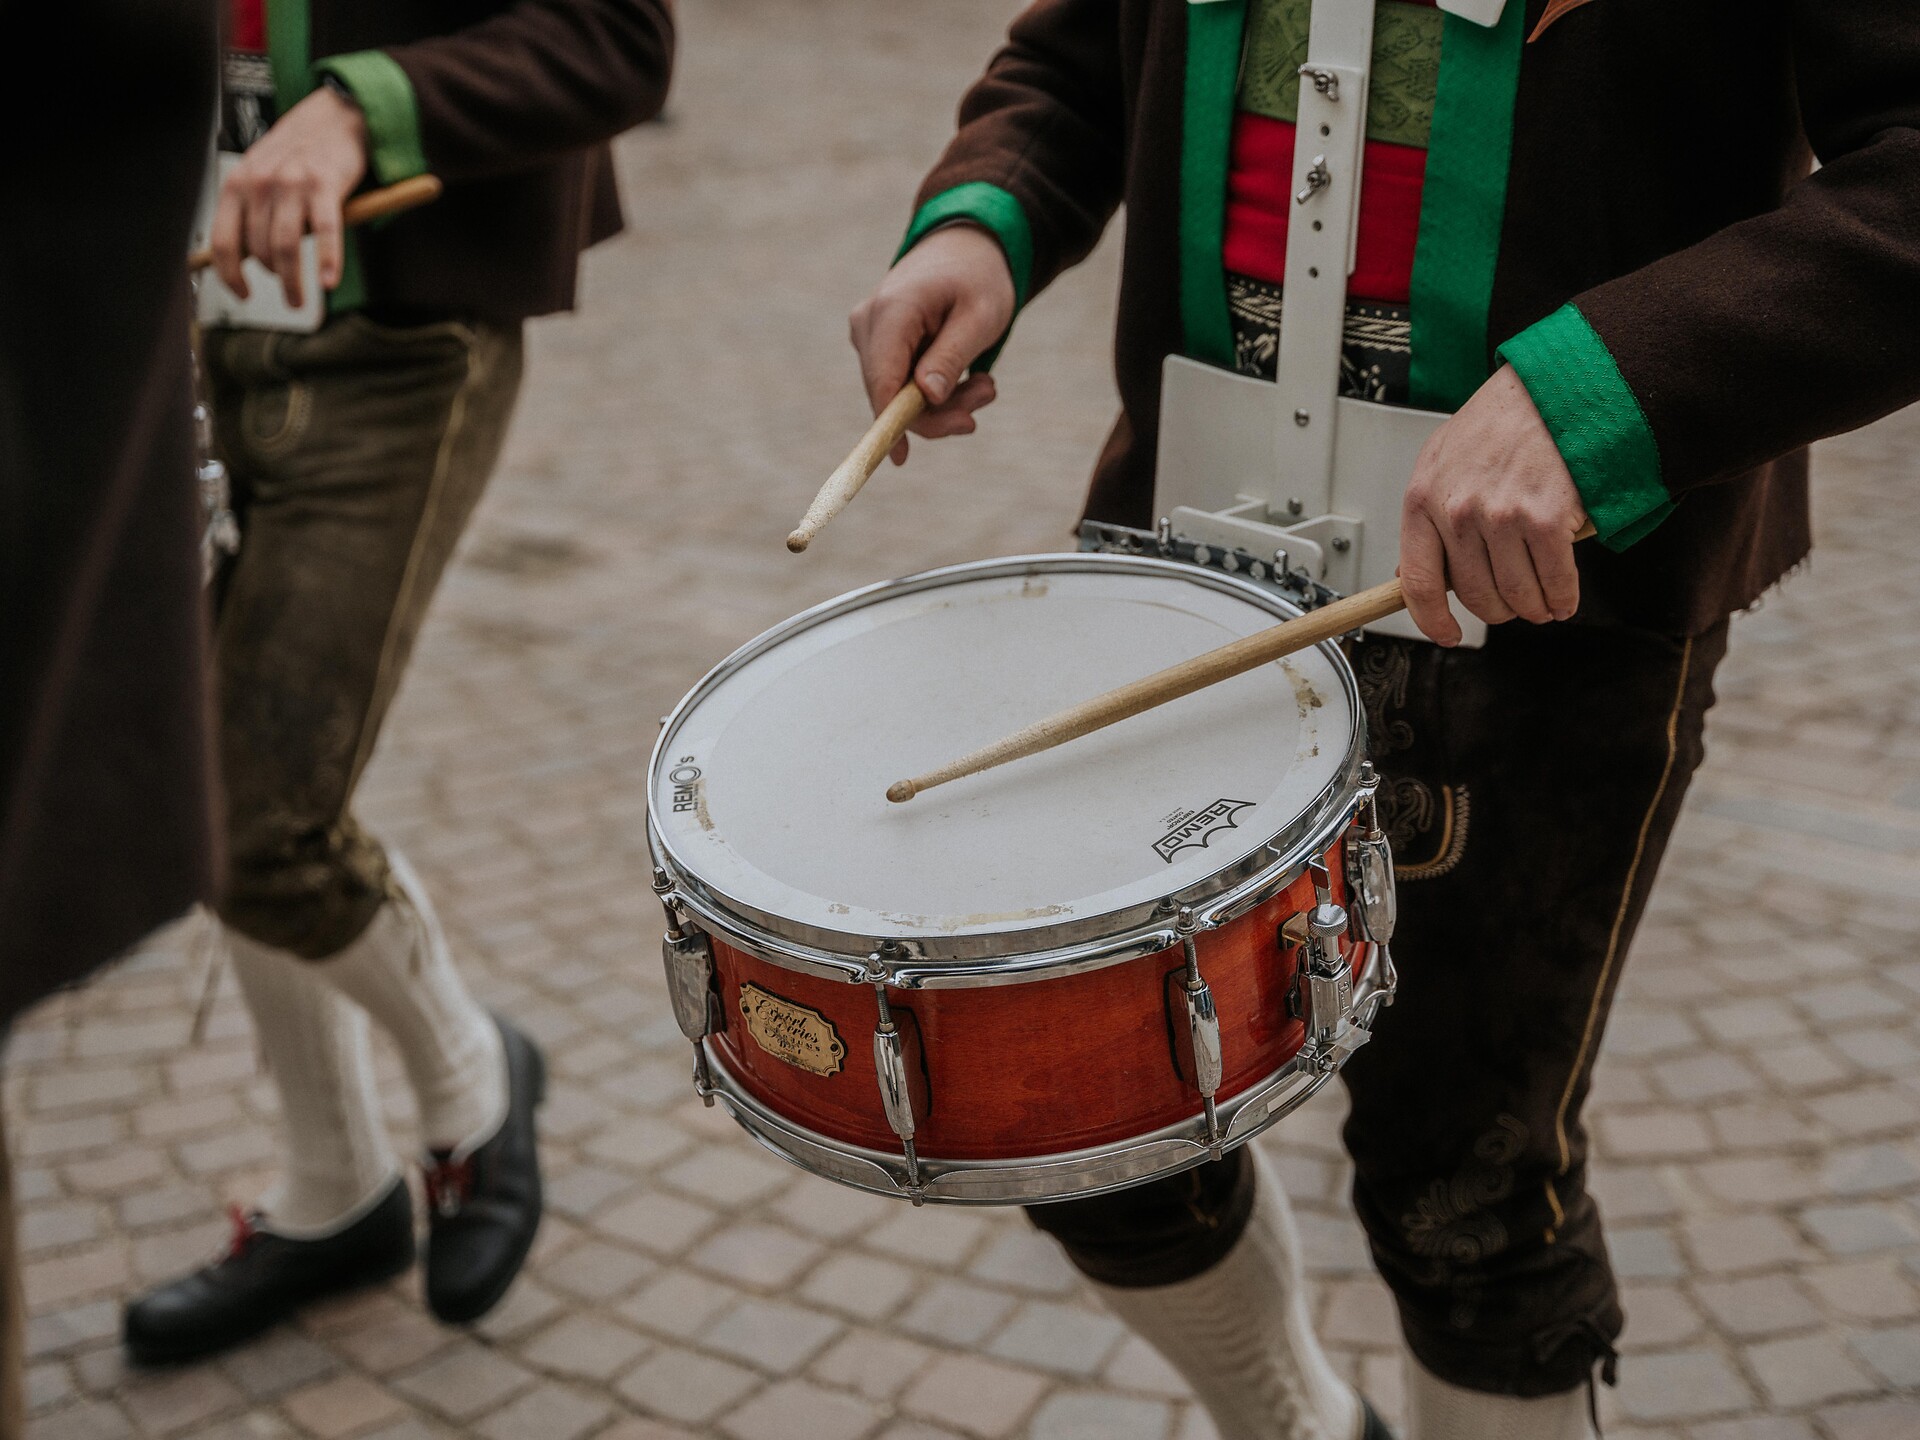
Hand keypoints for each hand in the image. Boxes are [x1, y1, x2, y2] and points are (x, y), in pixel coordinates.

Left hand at [210, 85, 367, 307]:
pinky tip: (328, 282)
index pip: (223, 242)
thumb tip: (239, 260)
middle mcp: (260, 182)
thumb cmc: (297, 154)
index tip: (243, 294)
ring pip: (286, 247)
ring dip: (292, 282)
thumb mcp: (260, 176)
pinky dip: (327, 261)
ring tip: (300, 300)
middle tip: (290, 294)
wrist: (333, 118)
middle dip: (273, 278)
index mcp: (238, 183)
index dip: (230, 275)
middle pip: (259, 249)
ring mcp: (292, 183)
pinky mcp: (326, 185)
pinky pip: (325, 232)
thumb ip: (248, 211)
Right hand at [848, 224, 1016, 462]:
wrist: (966, 248)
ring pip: (896, 395)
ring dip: (944, 403)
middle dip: (939, 411)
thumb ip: (951, 356)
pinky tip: (967, 378)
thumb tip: (926, 398)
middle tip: (987, 397)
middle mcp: (869, 324)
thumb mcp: (980, 316)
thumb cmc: (979, 278)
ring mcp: (869, 334)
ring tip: (986, 386)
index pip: (882, 380)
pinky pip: (899, 384)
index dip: (889, 424)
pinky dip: (933, 391)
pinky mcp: (878, 345)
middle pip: (889, 394)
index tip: (901, 459)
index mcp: (892, 311)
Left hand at [1399, 365, 1589, 645]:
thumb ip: (1428, 518)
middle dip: (1498, 610)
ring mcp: (1501, 516)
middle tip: (1515, 605)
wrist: (1556, 389)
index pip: (1417, 582)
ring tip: (1544, 603)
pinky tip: (1564, 597)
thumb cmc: (1501, 423)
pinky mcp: (1546, 518)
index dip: (1432, 620)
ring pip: (1516, 595)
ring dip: (1534, 609)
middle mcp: (1457, 511)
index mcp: (1423, 499)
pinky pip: (1554, 581)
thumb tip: (1410, 576)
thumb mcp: (1442, 461)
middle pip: (1475, 596)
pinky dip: (1563, 598)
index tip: (1447, 634)